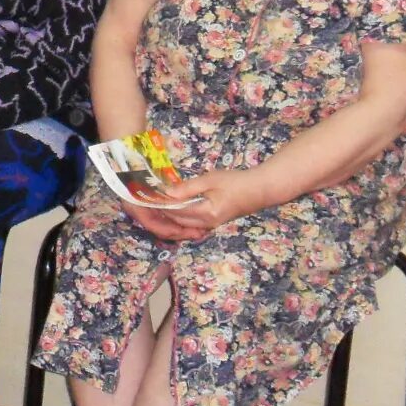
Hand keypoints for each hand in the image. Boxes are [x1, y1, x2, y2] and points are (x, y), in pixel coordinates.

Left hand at [125, 168, 262, 241]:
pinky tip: (172, 208)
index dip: (159, 204)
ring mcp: (211, 225)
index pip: (175, 211)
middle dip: (161, 212)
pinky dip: (180, 217)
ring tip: (155, 203)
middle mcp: (207, 223)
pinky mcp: (213, 222)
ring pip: (183, 224)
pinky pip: (191, 223)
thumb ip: (187, 188)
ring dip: (169, 215)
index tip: (145, 195)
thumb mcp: (210, 180)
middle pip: (177, 221)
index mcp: (206, 213)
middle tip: (145, 200)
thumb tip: (166, 193)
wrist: (260, 190)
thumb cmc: (236, 182)